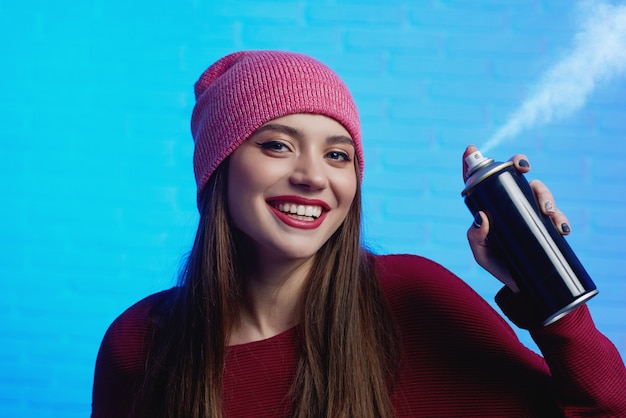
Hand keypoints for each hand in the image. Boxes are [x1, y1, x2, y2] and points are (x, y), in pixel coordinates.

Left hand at [462, 145, 571, 292]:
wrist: (523, 288)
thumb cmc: (498, 265)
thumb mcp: (481, 253)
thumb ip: (475, 237)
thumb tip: (481, 217)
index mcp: (490, 206)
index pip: (482, 180)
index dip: (475, 162)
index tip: (471, 149)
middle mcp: (510, 204)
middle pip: (515, 175)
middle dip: (520, 163)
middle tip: (522, 167)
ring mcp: (530, 212)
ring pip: (539, 190)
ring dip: (544, 194)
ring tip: (546, 211)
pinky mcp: (547, 225)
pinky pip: (557, 215)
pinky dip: (560, 218)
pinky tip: (559, 227)